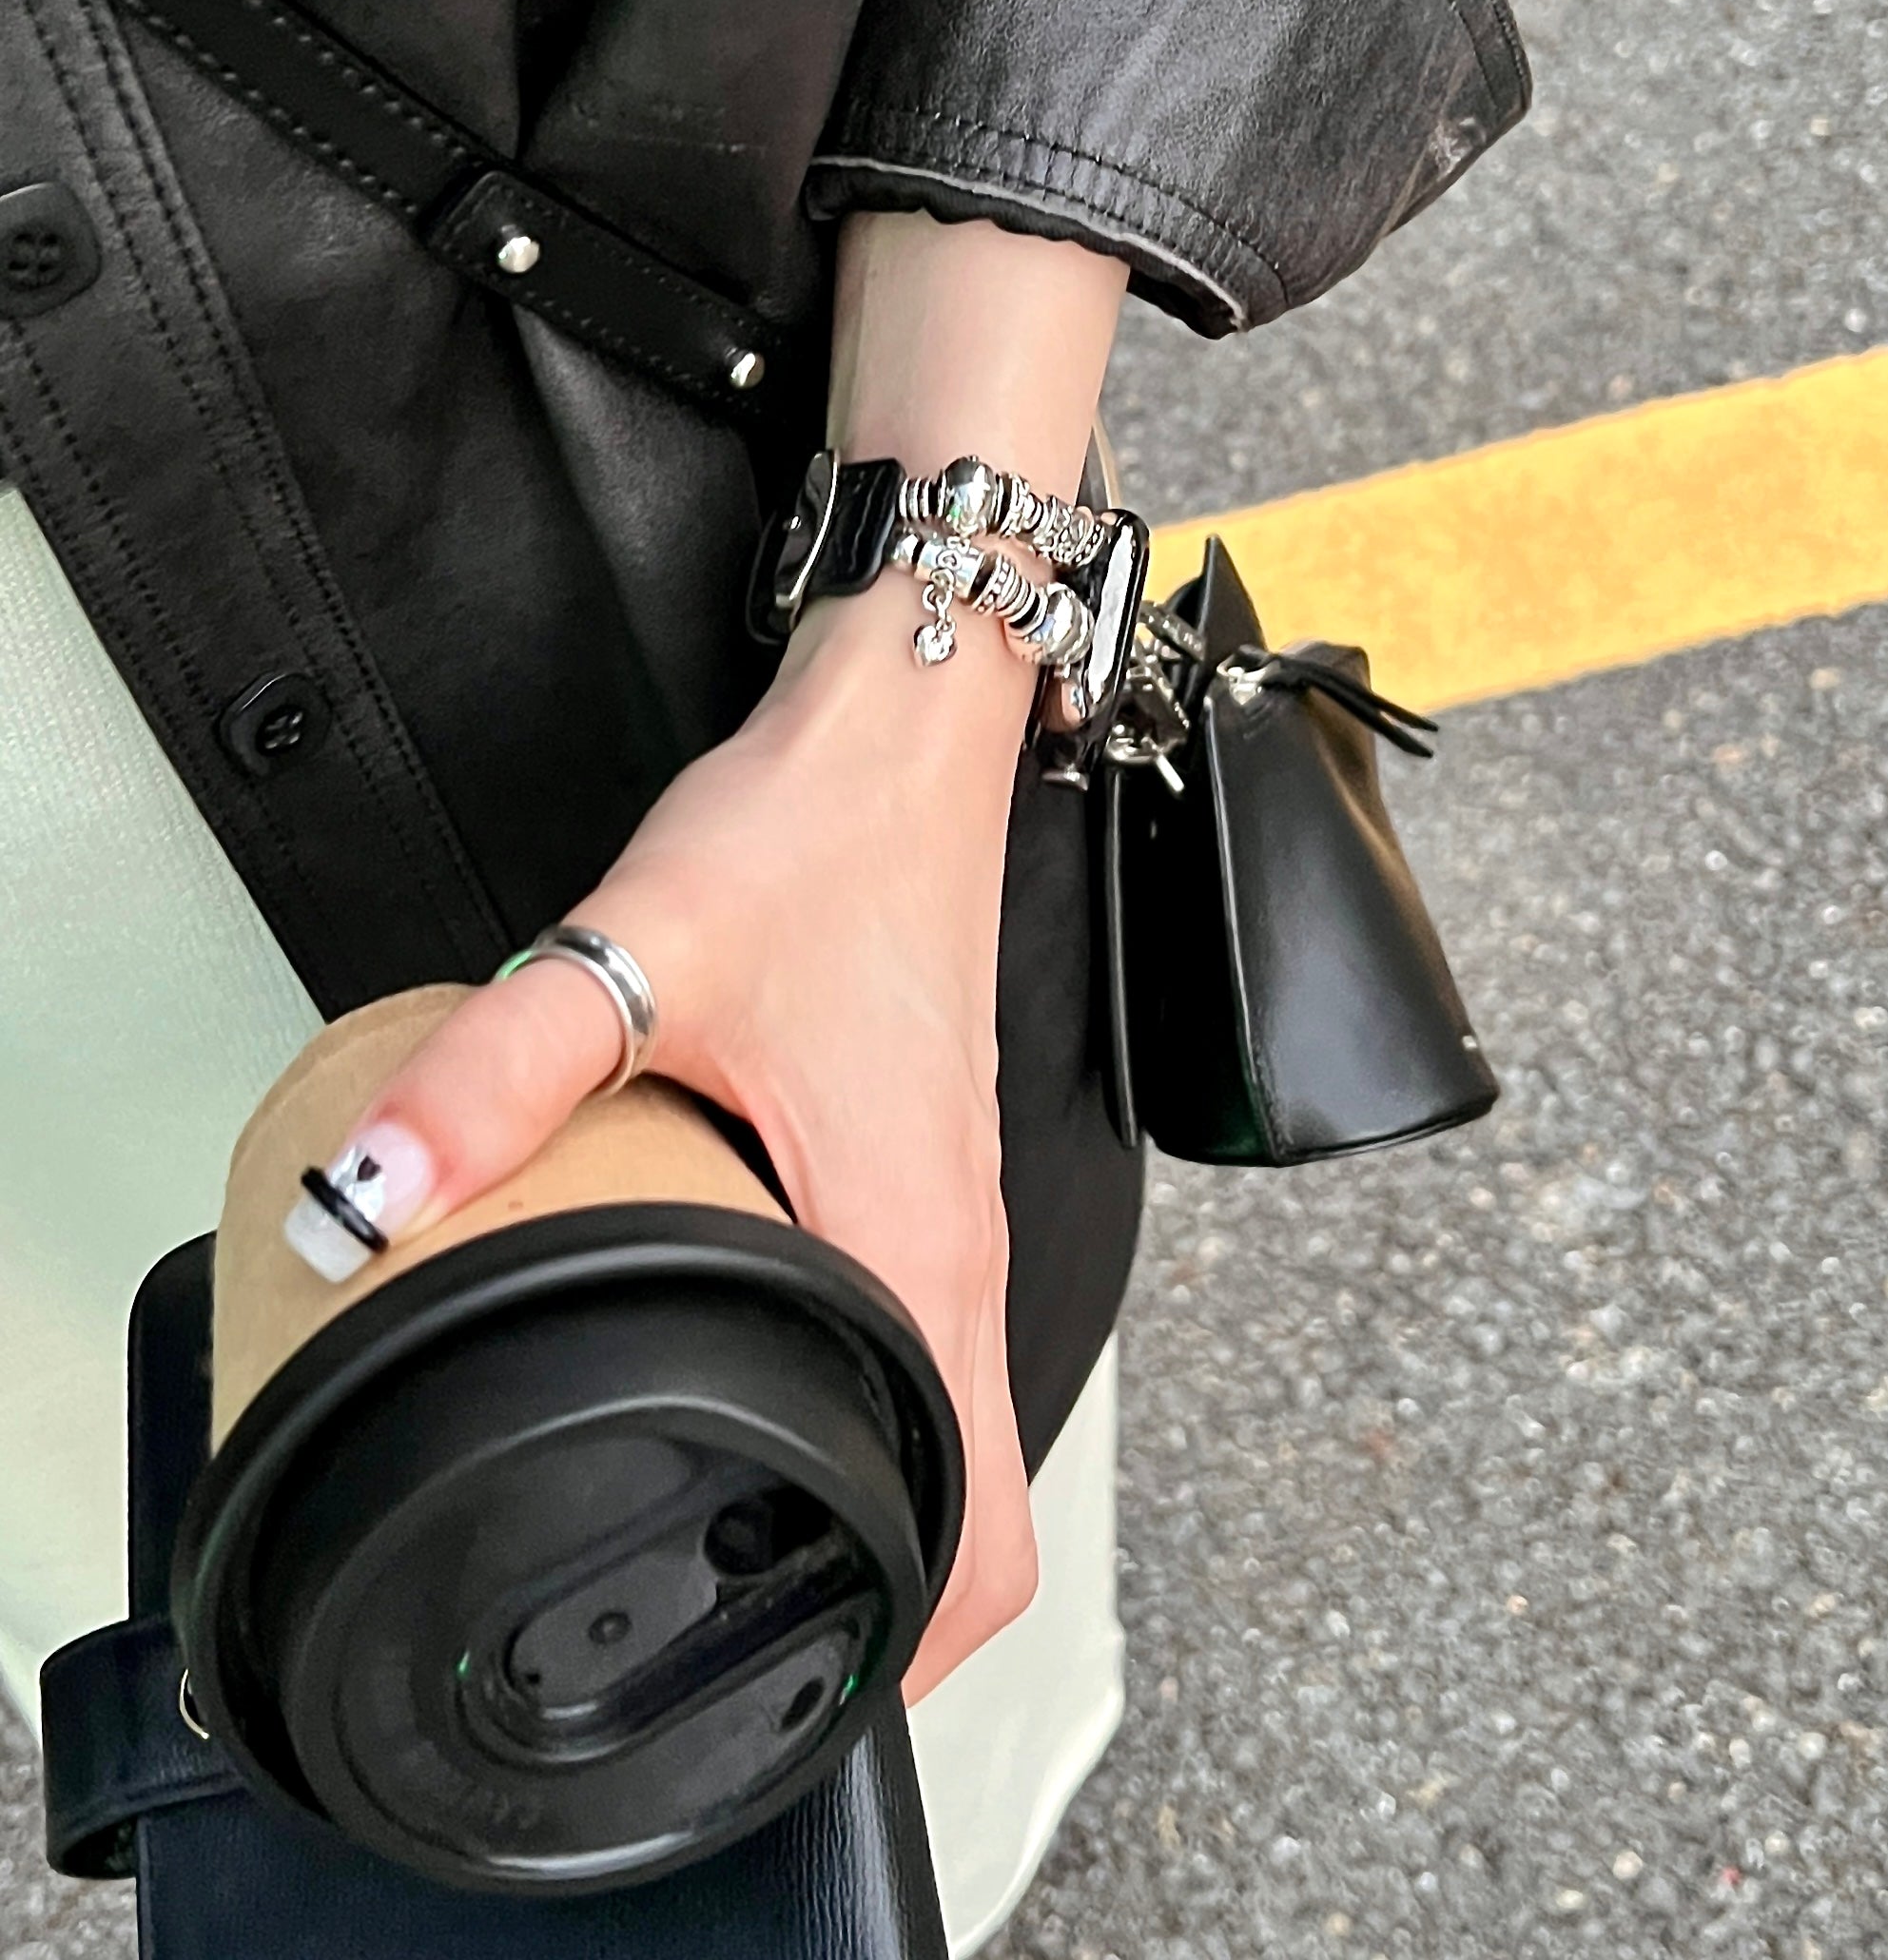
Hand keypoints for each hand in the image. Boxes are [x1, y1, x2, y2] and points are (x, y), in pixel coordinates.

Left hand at [296, 577, 1040, 1701]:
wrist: (906, 727)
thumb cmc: (821, 840)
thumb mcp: (639, 956)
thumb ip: (495, 1082)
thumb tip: (375, 1204)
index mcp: (918, 1247)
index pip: (978, 1537)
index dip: (901, 1659)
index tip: (791, 1690)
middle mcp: (961, 1253)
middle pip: (981, 1515)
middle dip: (887, 1613)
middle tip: (745, 1640)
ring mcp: (958, 1212)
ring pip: (961, 1429)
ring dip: (884, 1507)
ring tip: (741, 1530)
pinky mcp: (927, 1166)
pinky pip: (931, 1342)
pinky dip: (872, 1402)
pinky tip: (758, 1365)